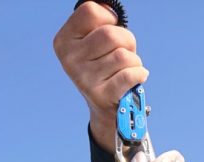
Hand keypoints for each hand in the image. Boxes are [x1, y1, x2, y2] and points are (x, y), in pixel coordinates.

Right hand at [53, 1, 148, 152]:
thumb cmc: (104, 68)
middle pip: (110, 34)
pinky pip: (130, 74)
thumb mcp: (94, 43)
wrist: (106, 109)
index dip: (109, 18)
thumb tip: (110, 7)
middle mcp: (69, 60)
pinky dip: (139, 73)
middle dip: (127, 40)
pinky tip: (137, 77)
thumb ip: (99, 23)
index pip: (91, 11)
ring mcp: (84, 79)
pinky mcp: (101, 96)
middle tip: (125, 52)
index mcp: (64, 41)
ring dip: (134, 60)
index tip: (111, 29)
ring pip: (123, 55)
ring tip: (126, 69)